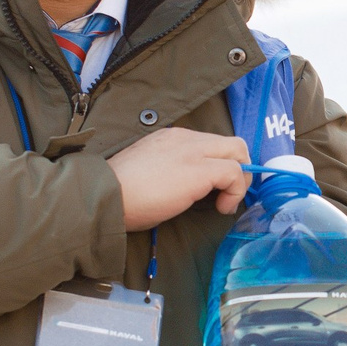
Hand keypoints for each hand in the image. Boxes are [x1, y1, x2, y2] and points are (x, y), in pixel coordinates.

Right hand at [107, 128, 249, 229]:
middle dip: (239, 168)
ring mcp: (193, 151)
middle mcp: (185, 138)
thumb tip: (189, 188)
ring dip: (240, 180)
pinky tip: (221, 208)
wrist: (107, 196)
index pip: (211, 142)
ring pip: (238, 152)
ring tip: (225, 202)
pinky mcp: (200, 169)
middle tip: (228, 193)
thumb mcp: (149, 172)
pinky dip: (236, 192)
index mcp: (170, 138)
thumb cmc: (120, 193)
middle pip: (232, 143)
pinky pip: (235, 172)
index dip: (221, 164)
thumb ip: (172, 170)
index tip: (216, 187)